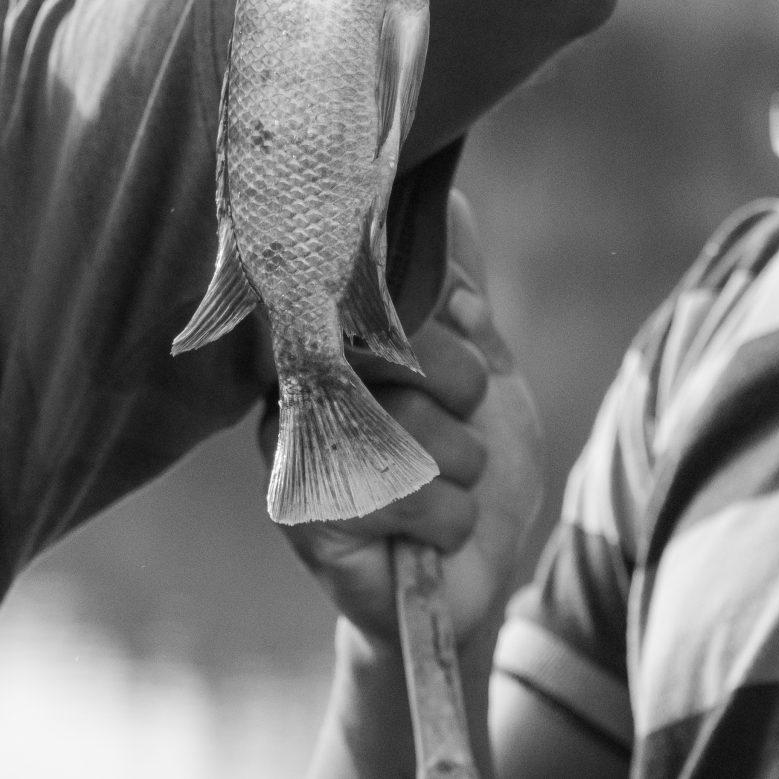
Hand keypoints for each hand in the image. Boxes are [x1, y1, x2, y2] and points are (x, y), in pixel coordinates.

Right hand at [268, 191, 543, 643]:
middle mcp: (295, 380)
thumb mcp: (486, 370)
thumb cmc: (471, 466)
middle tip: (472, 414)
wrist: (472, 577)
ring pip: (398, 427)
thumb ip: (461, 295)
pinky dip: (448, 519)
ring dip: (461, 465)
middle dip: (460, 383)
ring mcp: (292, 446)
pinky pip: (396, 500)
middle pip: (385, 348)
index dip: (441, 320)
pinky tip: (439, 533)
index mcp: (336, 334)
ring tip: (459, 484)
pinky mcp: (302, 515)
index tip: (473, 332)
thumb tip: (451, 201)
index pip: (372, 288)